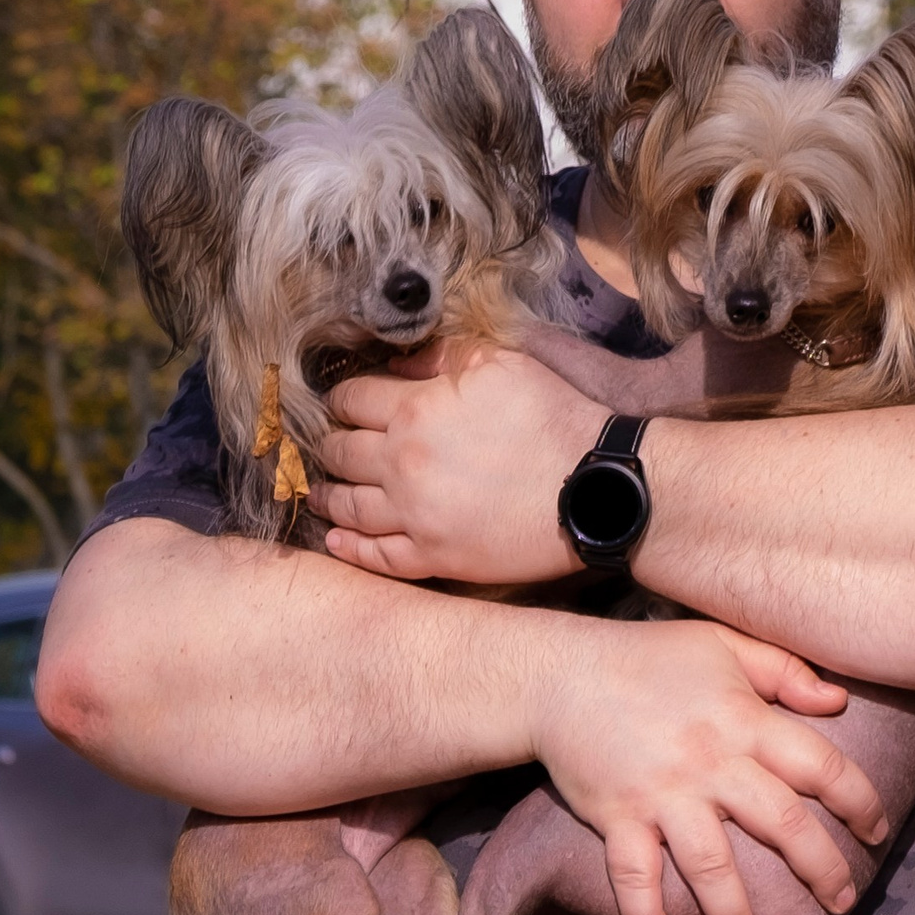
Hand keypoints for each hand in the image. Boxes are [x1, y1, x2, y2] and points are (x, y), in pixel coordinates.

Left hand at [313, 340, 604, 583]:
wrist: (594, 486)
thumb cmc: (553, 417)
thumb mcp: (502, 363)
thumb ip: (443, 356)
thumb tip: (398, 361)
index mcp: (415, 411)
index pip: (350, 399)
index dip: (342, 398)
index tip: (343, 403)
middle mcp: (403, 464)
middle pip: (339, 452)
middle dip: (330, 444)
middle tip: (328, 446)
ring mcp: (415, 516)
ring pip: (347, 506)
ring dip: (326, 495)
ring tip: (319, 492)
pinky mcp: (434, 557)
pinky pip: (376, 556)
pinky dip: (349, 548)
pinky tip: (337, 540)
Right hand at [529, 617, 890, 914]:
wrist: (560, 673)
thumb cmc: (647, 657)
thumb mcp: (723, 643)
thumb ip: (784, 669)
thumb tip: (838, 700)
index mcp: (743, 719)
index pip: (819, 764)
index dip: (858, 800)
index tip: (876, 831)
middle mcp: (710, 762)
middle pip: (782, 825)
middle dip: (821, 870)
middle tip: (842, 904)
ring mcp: (661, 794)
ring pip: (711, 867)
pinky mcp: (617, 816)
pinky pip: (634, 875)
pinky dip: (645, 914)